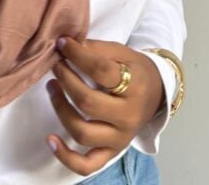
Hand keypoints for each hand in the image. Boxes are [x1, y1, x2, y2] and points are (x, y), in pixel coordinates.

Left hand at [46, 38, 164, 175]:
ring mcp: (120, 138)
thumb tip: (69, 45)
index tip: (63, 44)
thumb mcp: (124, 53)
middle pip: (87, 102)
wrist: (157, 94)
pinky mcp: (111, 153)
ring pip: (82, 132)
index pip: (101, 70)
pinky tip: (50, 139)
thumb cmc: (137, 71)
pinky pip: (86, 165)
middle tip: (57, 65)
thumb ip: (98, 49)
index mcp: (135, 86)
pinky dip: (65, 156)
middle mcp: (128, 116)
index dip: (78, 55)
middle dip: (66, 79)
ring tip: (52, 87)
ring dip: (60, 108)